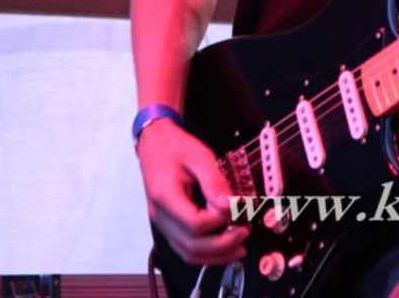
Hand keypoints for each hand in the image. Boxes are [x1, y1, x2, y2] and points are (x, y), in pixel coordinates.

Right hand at [136, 118, 248, 265]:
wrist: (153, 143)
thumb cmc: (174, 146)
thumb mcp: (198, 155)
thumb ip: (214, 181)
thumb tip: (230, 206)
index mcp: (165, 196)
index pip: (194, 223)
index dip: (219, 221)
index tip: (237, 208)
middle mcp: (160, 215)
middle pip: (191, 246)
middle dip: (222, 245)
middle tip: (244, 232)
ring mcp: (162, 223)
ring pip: (187, 253)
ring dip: (215, 256)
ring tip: (239, 247)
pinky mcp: (167, 224)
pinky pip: (184, 248)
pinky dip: (205, 253)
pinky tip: (222, 248)